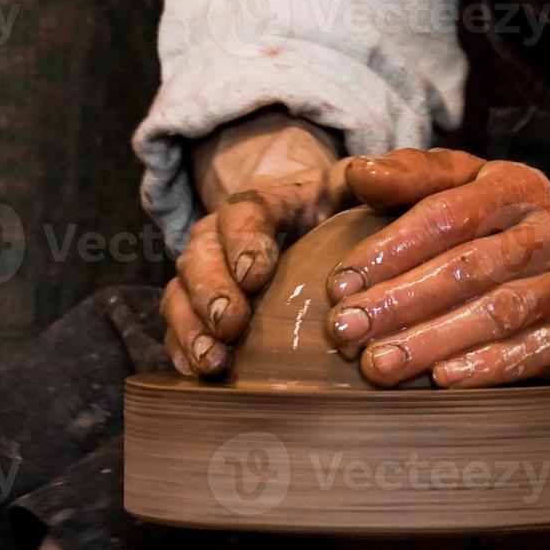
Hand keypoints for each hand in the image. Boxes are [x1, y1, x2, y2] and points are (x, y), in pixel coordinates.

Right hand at [161, 159, 348, 376]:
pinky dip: (183, 350)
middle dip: (211, 291)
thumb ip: (372, 176)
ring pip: (180, 294)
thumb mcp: (352, 188)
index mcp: (261, 202)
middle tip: (229, 323)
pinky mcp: (196, 308)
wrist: (301, 226)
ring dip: (192, 328)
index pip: (244, 212)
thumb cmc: (333, 211)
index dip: (245, 241)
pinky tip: (197, 374)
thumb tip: (367, 176)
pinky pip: (177, 328)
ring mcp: (204, 273)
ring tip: (212, 359)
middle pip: (202, 256)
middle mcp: (219, 235)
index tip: (255, 274)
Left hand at [325, 150, 549, 387]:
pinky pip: (540, 352)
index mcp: (518, 186)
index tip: (340, 284)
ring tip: (380, 364)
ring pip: (500, 313)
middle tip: (347, 332)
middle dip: (401, 302)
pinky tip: (443, 379)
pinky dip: (491, 367)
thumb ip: (411, 174)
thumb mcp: (467, 181)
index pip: (447, 214)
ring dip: (434, 340)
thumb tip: (359, 174)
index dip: (390, 250)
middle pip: (470, 267)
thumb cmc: (507, 223)